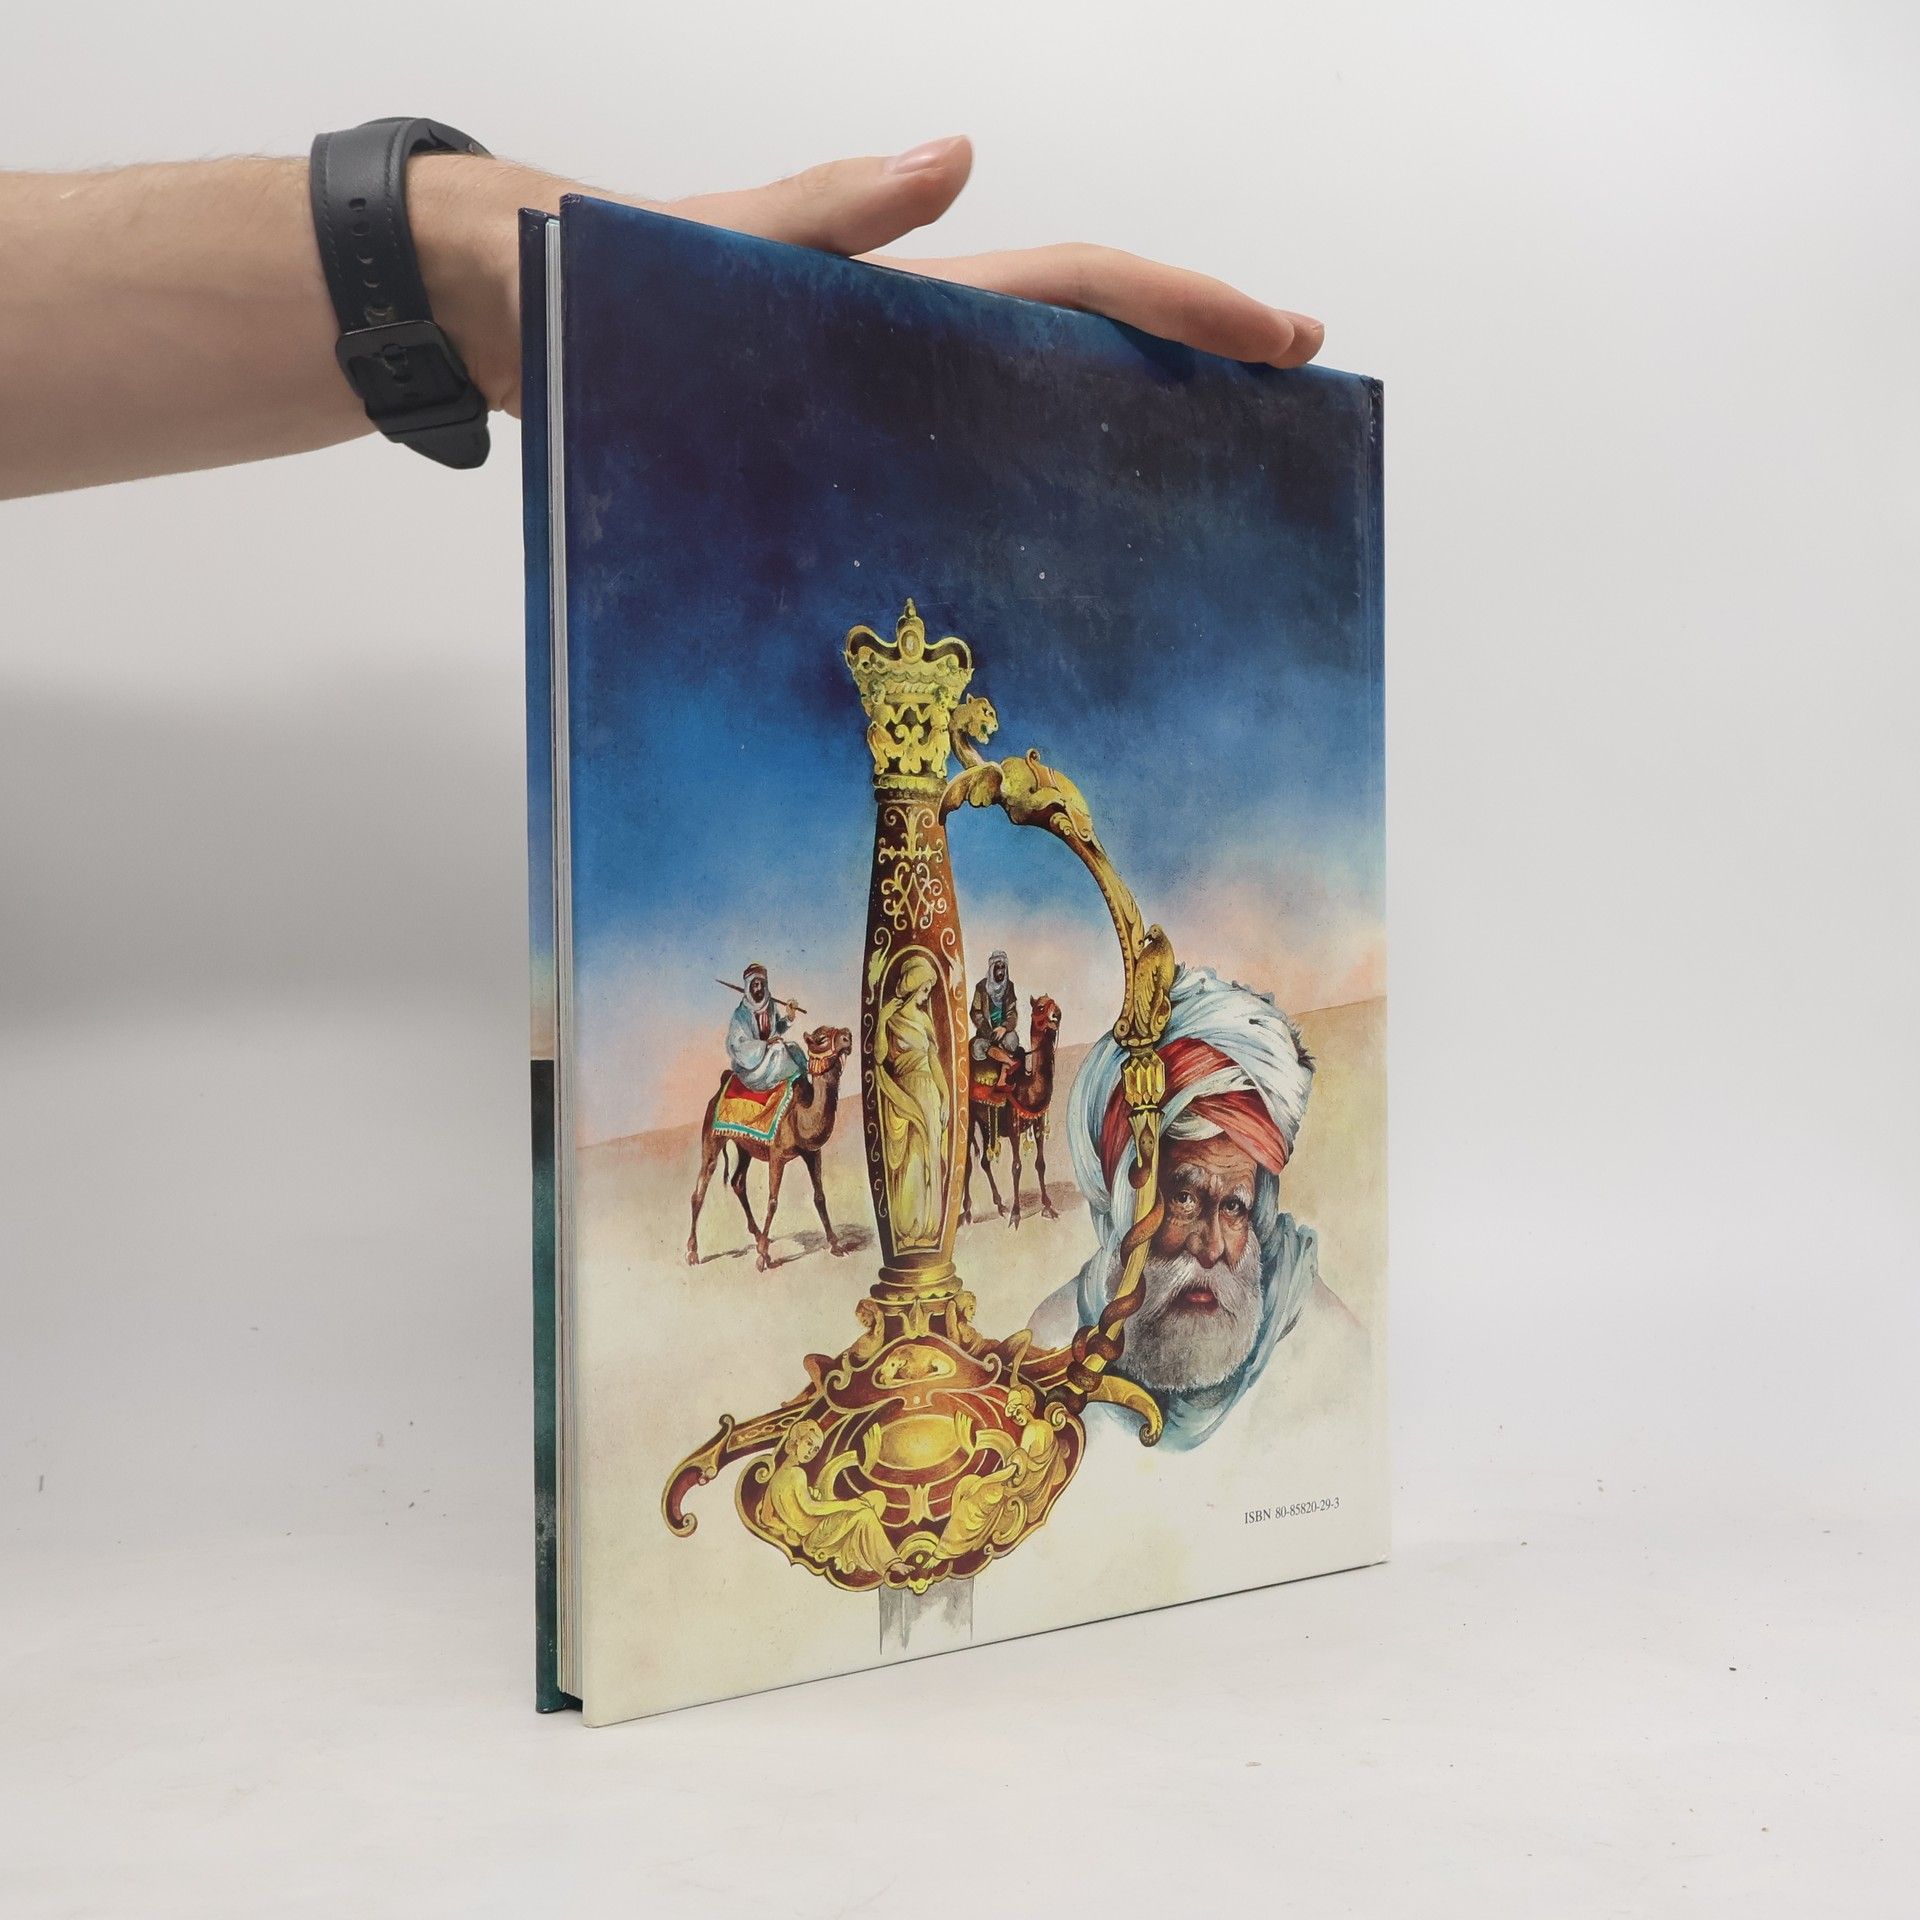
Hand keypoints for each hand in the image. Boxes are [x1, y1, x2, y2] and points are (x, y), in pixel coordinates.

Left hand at [414, 136, 1323, 417]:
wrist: (514, 313)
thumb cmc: (607, 271)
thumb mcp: (720, 241)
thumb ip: (831, 209)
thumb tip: (954, 158)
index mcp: (911, 291)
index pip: (1079, 285)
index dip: (1187, 306)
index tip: (1285, 335)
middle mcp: (912, 350)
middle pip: (1082, 346)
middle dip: (1192, 362)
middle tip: (1288, 400)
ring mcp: (879, 404)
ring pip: (1028, 413)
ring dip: (1123, 435)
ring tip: (1210, 486)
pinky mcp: (835, 453)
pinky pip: (948, 476)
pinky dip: (1016, 501)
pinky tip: (1045, 563)